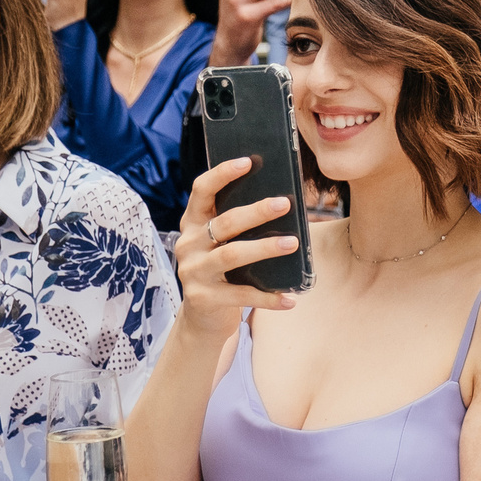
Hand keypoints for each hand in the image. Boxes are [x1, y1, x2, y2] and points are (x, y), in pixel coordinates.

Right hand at [174, 155, 300, 337]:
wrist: (203, 319)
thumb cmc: (223, 272)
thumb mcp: (223, 244)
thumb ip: (238, 226)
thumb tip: (283, 203)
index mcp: (193, 224)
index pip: (202, 190)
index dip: (222, 174)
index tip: (248, 161)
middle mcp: (188, 244)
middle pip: (224, 222)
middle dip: (256, 211)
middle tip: (285, 204)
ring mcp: (193, 272)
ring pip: (232, 254)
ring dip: (265, 248)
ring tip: (292, 243)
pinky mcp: (203, 299)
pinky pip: (241, 295)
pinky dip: (268, 298)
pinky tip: (290, 299)